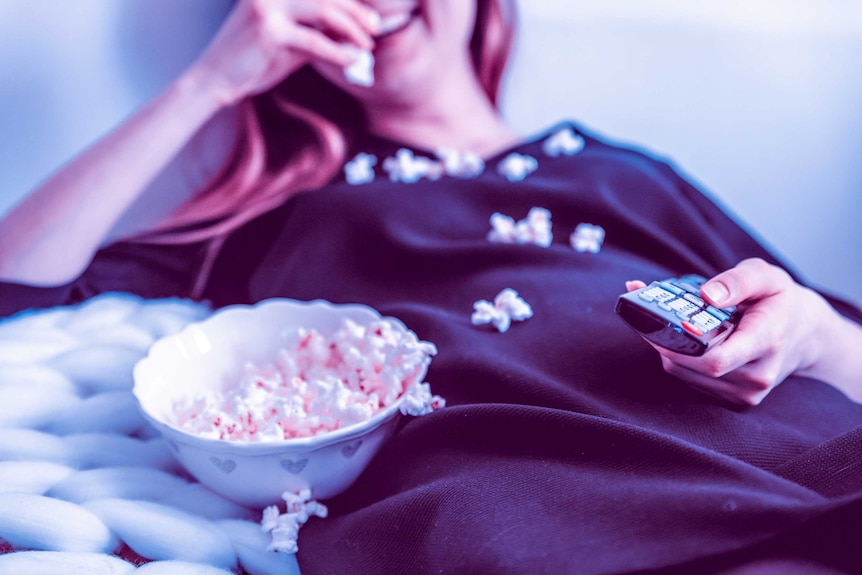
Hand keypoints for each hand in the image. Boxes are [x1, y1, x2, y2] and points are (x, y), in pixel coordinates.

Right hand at [186, 0, 380, 105]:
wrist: (215, 81)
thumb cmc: (252, 63)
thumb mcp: (290, 45)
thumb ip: (316, 35)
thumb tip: (351, 37)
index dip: (349, 2)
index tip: (371, 17)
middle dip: (356, 11)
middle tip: (376, 28)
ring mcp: (268, 7)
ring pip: (323, 10)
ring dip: (351, 28)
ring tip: (367, 44)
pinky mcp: (268, 30)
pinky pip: (313, 40)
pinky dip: (337, 51)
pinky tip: (352, 59)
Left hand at [627, 258, 860, 405]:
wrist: (806, 335)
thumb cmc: (780, 301)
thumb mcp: (766, 276)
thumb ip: (737, 281)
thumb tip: (706, 294)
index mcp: (766, 342)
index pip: (717, 360)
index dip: (681, 346)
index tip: (661, 324)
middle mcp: (757, 375)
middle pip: (692, 366)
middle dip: (664, 340)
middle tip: (648, 312)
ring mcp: (746, 393)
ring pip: (685, 374)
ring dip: (667, 349)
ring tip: (666, 323)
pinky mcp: (734, 400)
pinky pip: (690, 380)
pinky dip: (678, 359)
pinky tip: (682, 340)